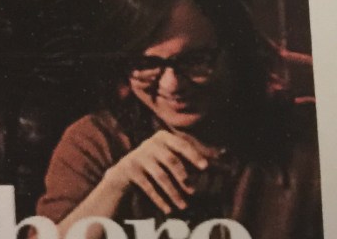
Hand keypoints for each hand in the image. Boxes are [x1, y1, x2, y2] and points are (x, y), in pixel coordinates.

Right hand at [100, 130, 220, 213]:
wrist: (124, 173)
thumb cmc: (156, 164)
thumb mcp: (172, 155)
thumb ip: (193, 154)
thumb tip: (222, 153)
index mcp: (162, 137)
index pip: (181, 144)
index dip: (194, 155)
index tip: (205, 167)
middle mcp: (149, 144)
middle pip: (171, 160)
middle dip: (184, 176)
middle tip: (193, 191)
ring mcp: (138, 156)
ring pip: (161, 176)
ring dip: (174, 193)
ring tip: (184, 206)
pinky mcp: (128, 170)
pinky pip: (148, 187)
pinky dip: (159, 199)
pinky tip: (168, 210)